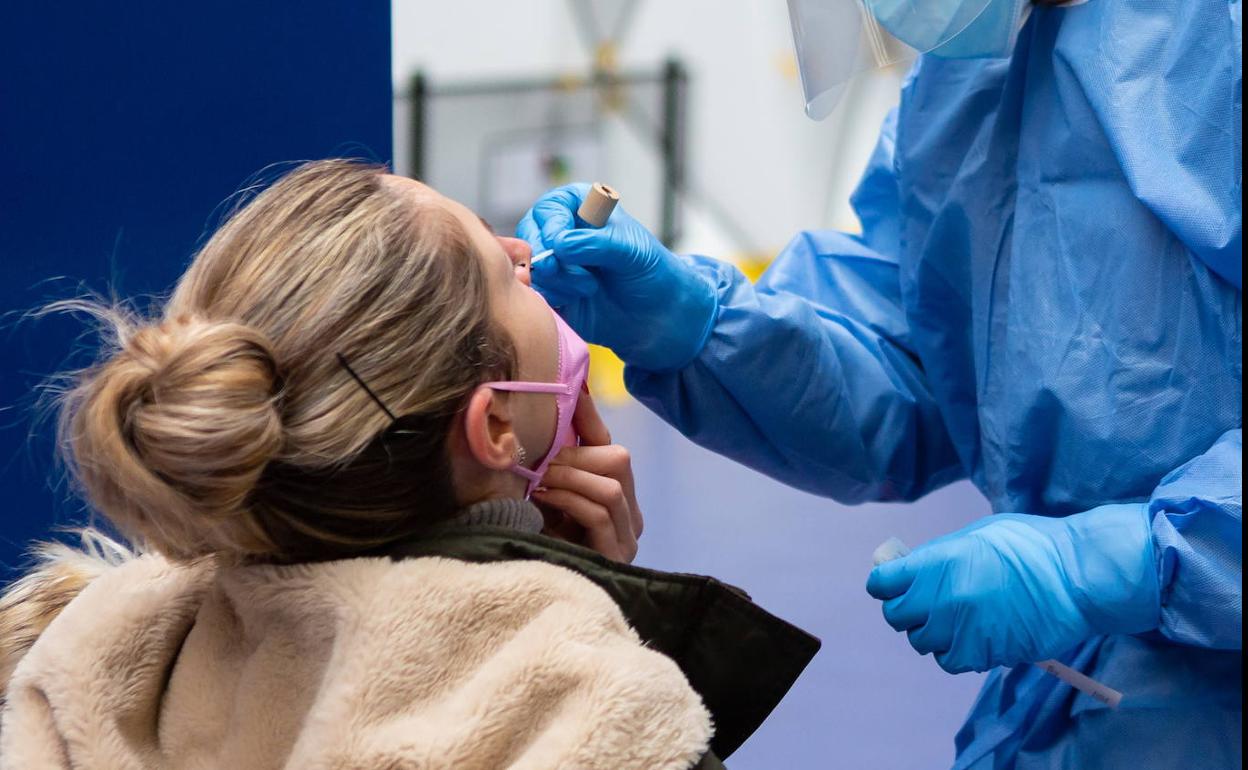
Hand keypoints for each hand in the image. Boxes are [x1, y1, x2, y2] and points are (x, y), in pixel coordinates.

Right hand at [516, 183, 717, 371]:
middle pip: (528, 236)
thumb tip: (559, 245)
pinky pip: (534, 293)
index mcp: (580, 208)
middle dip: (548, 258)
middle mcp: (561, 232)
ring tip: (588, 288)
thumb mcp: (630, 251)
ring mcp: (554, 263)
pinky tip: (577, 301)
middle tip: (576, 275)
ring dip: (557, 281)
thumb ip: (595, 243)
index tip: (563, 247)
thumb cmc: (650, 273)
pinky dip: (551, 298)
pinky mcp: (551, 292)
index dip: (551, 227)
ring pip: (530, 267)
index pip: (548, 209)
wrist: (657, 317)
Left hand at [533, 389, 643, 561]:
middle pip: (617, 460)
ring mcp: (628, 536)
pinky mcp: (617, 555)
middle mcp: (631, 514)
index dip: (588, 417)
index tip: (568, 390)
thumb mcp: (544, 495)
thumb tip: (543, 409)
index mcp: (618, 495)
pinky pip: (600, 513)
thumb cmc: (538, 544)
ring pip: (611, 485)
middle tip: (538, 460)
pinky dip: (570, 499)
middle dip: (574, 455)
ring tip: (539, 480)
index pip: (609, 445)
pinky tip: (544, 498)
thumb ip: (550, 461)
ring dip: (569, 477)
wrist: (535, 597)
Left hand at [866, 505, 1159, 672]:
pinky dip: (956, 653)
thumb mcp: (978, 535)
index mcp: (936, 562)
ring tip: (959, 620)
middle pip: (896, 616)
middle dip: (908, 610)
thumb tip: (915, 567)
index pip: (882, 583)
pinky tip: (975, 637)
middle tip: (929, 604)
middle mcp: (940, 598)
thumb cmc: (1034, 546)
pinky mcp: (981, 654)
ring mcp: (959, 629)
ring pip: (921, 642)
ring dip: (933, 633)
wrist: (1078, 577)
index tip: (896, 584)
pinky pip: (949, 661)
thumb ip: (940, 554)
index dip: (886, 584)